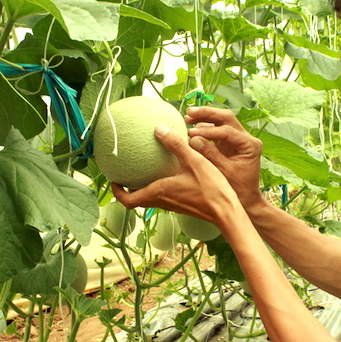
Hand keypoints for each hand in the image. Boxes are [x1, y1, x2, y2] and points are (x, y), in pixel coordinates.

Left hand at [111, 123, 240, 228]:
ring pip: (150, 199)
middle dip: (128, 189)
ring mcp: (173, 205)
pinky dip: (158, 188)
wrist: (227, 212)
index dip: (116, 192)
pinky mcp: (183, 205)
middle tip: (125, 174)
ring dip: (143, 188)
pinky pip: (164, 197)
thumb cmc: (210, 189)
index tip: (113, 180)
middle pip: (137, 201)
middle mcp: (162, 202)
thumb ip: (175, 144)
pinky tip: (168, 173)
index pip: (128, 200)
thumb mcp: (193, 161)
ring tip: (143, 172)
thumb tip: (158, 128)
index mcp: (159, 193)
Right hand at [184, 106, 265, 212]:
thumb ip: (210, 154)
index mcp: (250, 145)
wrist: (246, 200)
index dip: (208, 131)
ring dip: (205, 117)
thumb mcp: (223, 172)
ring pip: (222, 120)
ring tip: (187, 117)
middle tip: (189, 113)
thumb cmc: (238, 190)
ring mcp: (239, 139)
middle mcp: (247, 138)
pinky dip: (205, 127)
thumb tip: (192, 139)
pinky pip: (217, 129)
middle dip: (207, 114)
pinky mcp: (230, 142)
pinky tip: (192, 126)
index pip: (227, 131)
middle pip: (226, 118)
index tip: (191, 134)